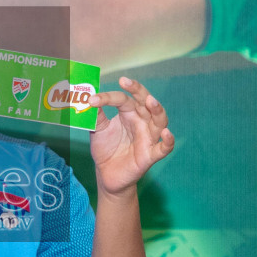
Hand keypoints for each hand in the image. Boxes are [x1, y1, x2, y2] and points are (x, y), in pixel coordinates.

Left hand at [89, 77, 173, 196]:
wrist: (106, 174)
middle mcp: (142, 122)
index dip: (108, 97)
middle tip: (126, 82)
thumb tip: (88, 98)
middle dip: (139, 91)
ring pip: (160, 120)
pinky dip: (168, 141)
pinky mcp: (150, 155)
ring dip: (157, 110)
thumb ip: (96, 115)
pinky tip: (166, 133)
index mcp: (129, 114)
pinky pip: (164, 148)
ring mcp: (148, 138)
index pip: (123, 100)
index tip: (92, 99)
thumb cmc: (106, 149)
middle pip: (146, 103)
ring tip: (150, 101)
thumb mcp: (97, 130)